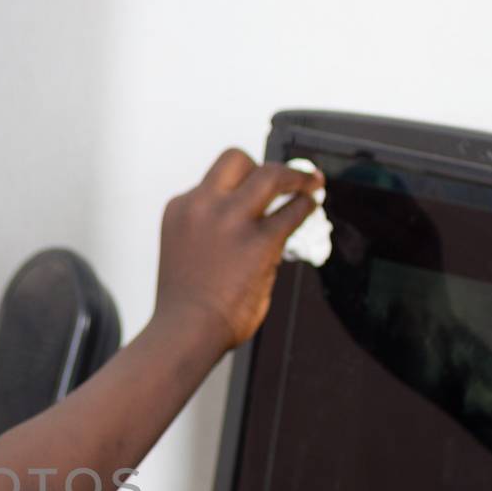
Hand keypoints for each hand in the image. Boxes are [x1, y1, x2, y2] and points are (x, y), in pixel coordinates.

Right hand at [154, 149, 321, 348]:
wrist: (185, 331)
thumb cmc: (183, 305)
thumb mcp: (185, 251)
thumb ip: (211, 232)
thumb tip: (249, 229)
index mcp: (181, 210)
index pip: (213, 180)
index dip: (237, 183)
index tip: (250, 187)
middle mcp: (203, 206)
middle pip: (236, 159)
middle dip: (262, 165)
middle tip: (282, 177)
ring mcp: (231, 220)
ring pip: (270, 174)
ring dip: (294, 177)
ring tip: (309, 183)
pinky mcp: (260, 240)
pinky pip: (292, 211)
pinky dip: (305, 205)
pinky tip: (311, 207)